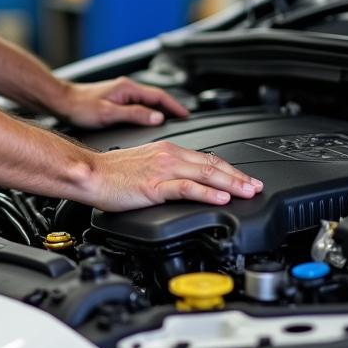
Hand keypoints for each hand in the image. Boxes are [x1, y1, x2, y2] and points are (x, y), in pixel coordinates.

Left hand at [54, 76, 190, 127]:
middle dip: (171, 107)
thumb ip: (135, 115)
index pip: (160, 95)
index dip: (175, 105)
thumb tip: (157, 117)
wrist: (62, 102)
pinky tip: (148, 119)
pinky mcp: (115, 99)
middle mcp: (126, 88)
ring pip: (147, 100)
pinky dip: (148, 110)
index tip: (186, 114)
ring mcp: (120, 92)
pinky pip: (139, 104)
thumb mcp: (109, 114)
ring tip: (171, 120)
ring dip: (160, 109)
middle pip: (156, 97)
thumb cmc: (80, 107)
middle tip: (184, 119)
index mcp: (128, 88)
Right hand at [86, 141, 263, 211]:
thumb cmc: (112, 172)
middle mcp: (168, 155)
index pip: (207, 158)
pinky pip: (187, 188)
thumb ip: (167, 170)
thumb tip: (185, 182)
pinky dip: (207, 192)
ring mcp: (163, 170)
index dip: (230, 169)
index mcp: (167, 150)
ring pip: (205, 174)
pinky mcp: (155, 185)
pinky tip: (221, 198)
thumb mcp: (145, 164)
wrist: (90, 172)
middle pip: (212, 165)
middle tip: (257, 186)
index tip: (245, 179)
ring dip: (231, 183)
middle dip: (239, 176)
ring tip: (248, 192)